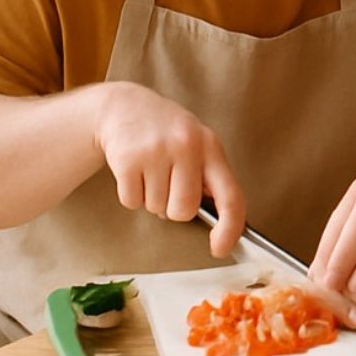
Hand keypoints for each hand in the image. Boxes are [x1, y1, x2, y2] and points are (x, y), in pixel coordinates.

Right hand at [90, 81, 244, 256]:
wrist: (125, 106)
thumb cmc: (168, 134)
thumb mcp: (197, 145)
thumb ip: (208, 178)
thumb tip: (221, 222)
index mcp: (211, 147)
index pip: (231, 196)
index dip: (229, 227)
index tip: (220, 249)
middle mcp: (187, 147)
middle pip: (184, 210)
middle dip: (173, 209)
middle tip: (167, 185)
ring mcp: (156, 151)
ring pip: (156, 208)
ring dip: (151, 198)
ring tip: (150, 170)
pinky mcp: (127, 158)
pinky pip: (131, 202)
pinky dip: (131, 195)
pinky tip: (133, 171)